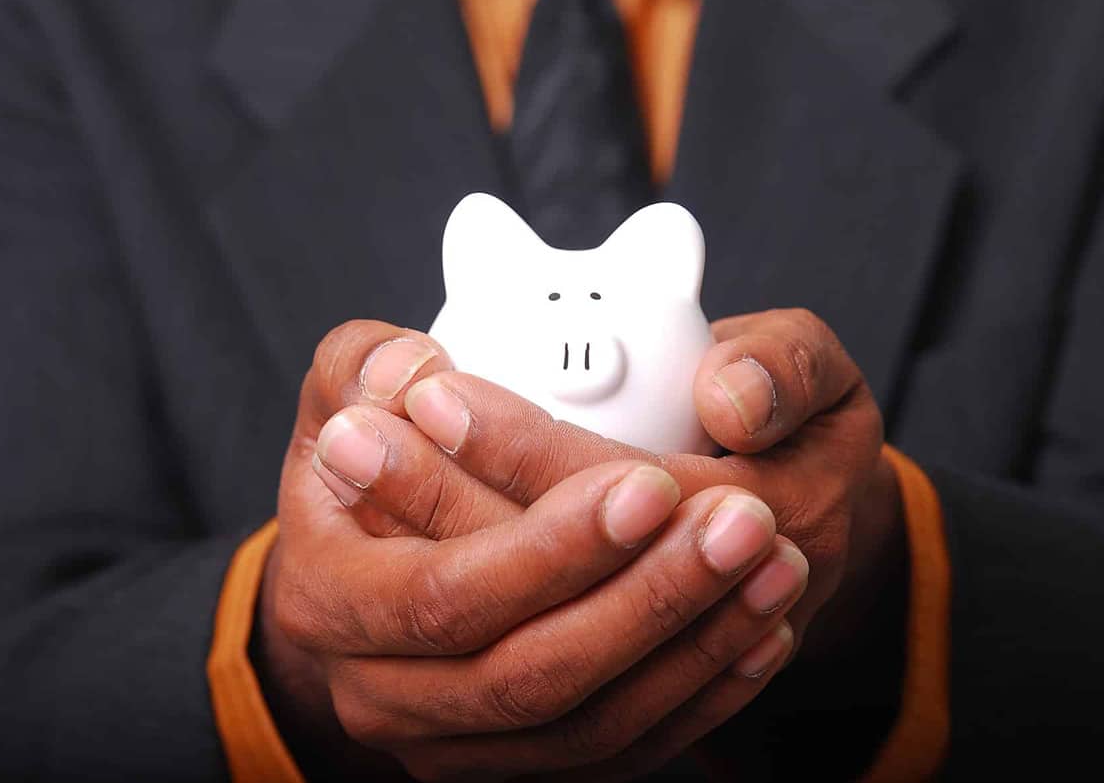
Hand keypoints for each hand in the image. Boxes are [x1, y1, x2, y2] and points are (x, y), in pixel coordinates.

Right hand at [258, 321, 809, 781]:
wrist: (372, 562)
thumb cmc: (372, 454)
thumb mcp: (351, 387)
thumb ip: (366, 361)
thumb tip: (414, 378)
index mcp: (327, 592)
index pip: (444, 594)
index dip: (551, 549)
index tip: (649, 484)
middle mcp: (378, 690)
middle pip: (528, 674)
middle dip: (650, 598)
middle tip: (747, 520)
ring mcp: (450, 741)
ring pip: (587, 725)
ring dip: (695, 645)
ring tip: (776, 562)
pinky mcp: (515, 760)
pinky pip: (617, 752)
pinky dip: (699, 696)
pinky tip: (761, 629)